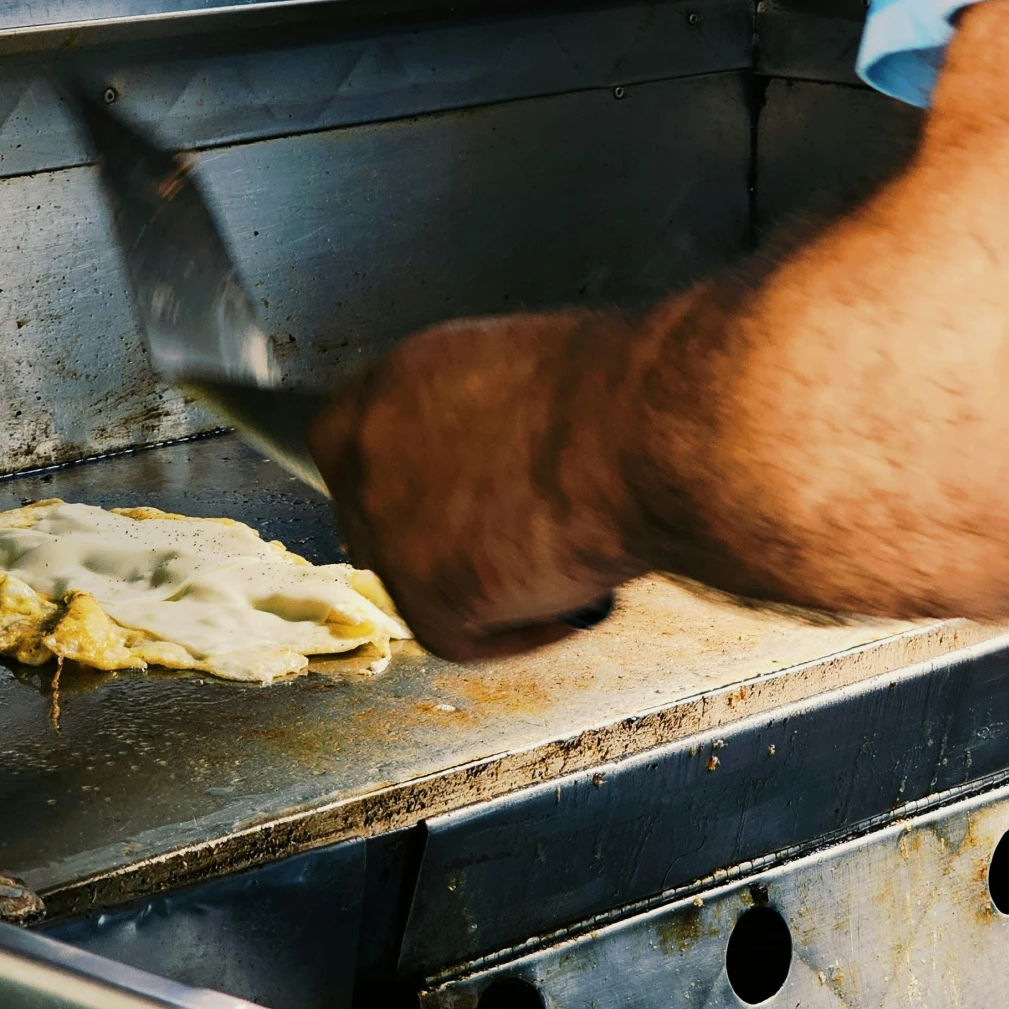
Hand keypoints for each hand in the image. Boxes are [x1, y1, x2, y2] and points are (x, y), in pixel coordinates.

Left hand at [308, 309, 638, 661]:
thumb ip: (475, 415)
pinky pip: (463, 636)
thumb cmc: (617, 389)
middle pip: (380, 515)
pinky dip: (521, 631)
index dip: (414, 476)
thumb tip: (489, 451)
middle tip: (507, 535)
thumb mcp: (517, 372)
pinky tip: (574, 602)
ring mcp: (388, 528)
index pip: (361, 442)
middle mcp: (369, 450)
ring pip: (418, 579)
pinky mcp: (426, 599)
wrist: (647, 427)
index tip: (454, 493)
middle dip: (437, 533)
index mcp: (392, 383)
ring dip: (479, 581)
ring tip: (562, 562)